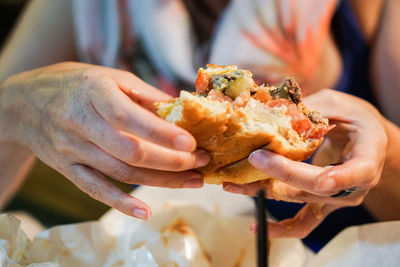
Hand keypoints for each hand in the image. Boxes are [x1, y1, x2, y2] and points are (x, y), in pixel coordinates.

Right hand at [0, 62, 208, 218]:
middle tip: (202, 163)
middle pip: (131, 151)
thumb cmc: (75, 84)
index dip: (162, 134)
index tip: (192, 143)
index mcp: (94, 93)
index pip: (130, 118)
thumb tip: (182, 108)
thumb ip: (145, 94)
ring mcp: (71, 149)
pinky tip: (145, 211)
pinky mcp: (67, 168)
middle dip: (171, 161)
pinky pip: (95, 189)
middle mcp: (80, 123)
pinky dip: (120, 203)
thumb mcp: (109, 76)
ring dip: (160, 181)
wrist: (23, 103)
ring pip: (120, 173)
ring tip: (192, 181)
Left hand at [223, 89, 386, 237]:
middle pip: (313, 188)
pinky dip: (280, 228)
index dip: (333, 177)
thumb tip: (272, 111)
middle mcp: (353, 186)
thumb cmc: (356, 120)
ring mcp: (336, 200)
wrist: (369, 143)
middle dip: (280, 173)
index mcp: (367, 157)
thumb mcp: (338, 105)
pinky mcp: (321, 206)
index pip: (353, 172)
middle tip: (253, 158)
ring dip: (264, 192)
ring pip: (298, 201)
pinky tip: (257, 226)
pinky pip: (302, 224)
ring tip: (234, 185)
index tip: (312, 176)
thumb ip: (310, 111)